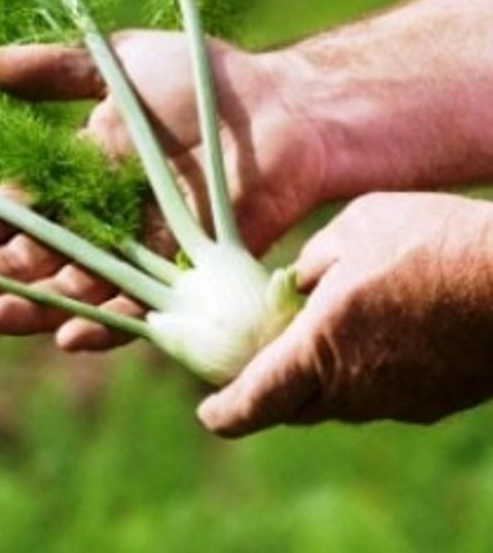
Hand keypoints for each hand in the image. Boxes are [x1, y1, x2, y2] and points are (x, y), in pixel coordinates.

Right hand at [0, 30, 330, 347]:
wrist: (286, 105)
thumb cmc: (204, 79)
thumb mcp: (116, 62)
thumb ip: (52, 70)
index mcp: (72, 179)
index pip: (3, 213)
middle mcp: (97, 223)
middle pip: (25, 259)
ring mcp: (138, 251)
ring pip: (70, 289)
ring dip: (28, 308)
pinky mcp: (183, 272)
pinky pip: (139, 305)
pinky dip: (104, 321)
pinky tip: (69, 336)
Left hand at [198, 192, 492, 436]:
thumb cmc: (436, 242)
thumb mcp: (355, 227)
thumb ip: (312, 263)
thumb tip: (293, 285)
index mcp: (319, 350)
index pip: (255, 401)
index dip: (225, 412)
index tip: (206, 414)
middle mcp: (354, 388)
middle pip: (294, 406)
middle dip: (269, 391)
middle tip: (256, 367)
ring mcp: (399, 401)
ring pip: (341, 402)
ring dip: (321, 380)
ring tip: (320, 338)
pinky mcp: (435, 401)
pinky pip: (383, 395)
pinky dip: (366, 374)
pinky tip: (376, 336)